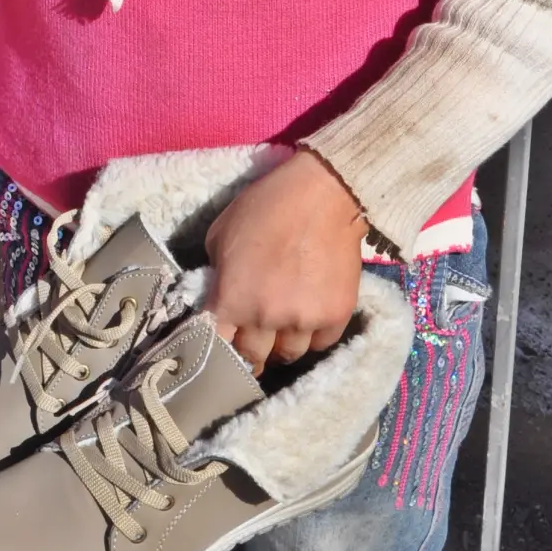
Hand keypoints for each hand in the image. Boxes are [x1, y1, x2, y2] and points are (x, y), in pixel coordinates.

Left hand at [205, 152, 368, 375]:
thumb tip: (220, 296)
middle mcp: (266, 318)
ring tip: (281, 330)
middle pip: (252, 356)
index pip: (216, 345)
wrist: (323, 194)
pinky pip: (320, 343)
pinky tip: (308, 319)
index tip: (221, 345)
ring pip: (288, 354)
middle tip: (252, 340)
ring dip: (281, 344)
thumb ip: (217, 274)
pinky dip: (312, 335)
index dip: (216, 347)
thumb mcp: (220, 234)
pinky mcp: (335, 315)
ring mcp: (304, 320)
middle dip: (249, 349)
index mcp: (233, 299)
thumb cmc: (266, 206)